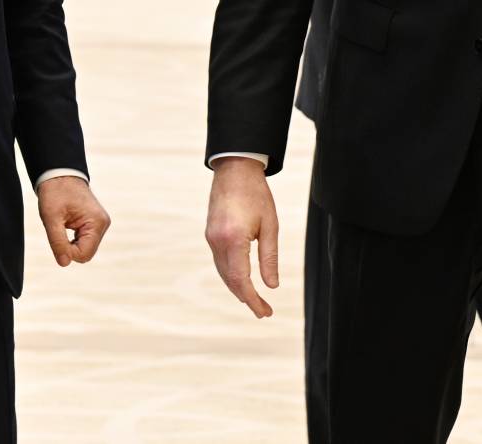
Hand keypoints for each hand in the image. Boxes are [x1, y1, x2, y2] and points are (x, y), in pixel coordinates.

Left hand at [38, 177, 110, 265]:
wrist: (60, 174)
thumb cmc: (55, 192)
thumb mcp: (51, 217)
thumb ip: (57, 241)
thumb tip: (64, 263)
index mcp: (96, 222)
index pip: (83, 254)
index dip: (67, 252)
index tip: (56, 236)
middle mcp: (103, 224)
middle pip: (86, 253)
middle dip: (69, 247)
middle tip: (58, 229)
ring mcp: (101, 224)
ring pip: (85, 248)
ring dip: (71, 242)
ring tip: (63, 224)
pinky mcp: (95, 224)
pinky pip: (85, 241)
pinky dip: (74, 238)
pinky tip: (67, 225)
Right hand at [205, 157, 278, 317]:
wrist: (234, 169)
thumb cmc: (256, 195)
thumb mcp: (270, 226)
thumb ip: (269, 258)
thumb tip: (271, 286)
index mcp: (233, 239)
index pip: (241, 279)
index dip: (252, 299)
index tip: (265, 312)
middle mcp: (217, 241)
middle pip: (229, 279)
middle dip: (246, 298)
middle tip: (264, 312)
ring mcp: (210, 237)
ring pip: (222, 272)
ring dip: (237, 288)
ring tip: (254, 300)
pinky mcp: (210, 233)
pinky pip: (219, 261)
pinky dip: (230, 274)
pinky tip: (241, 280)